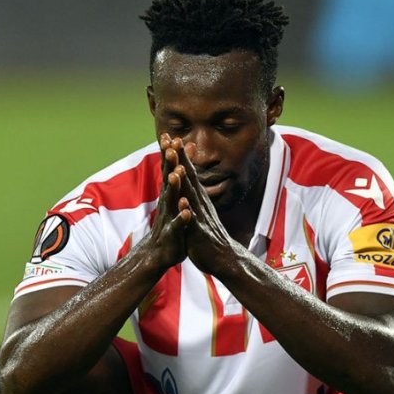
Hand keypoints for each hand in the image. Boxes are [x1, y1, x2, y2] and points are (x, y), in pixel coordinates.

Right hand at [145, 134, 191, 268]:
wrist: (159, 253)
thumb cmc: (171, 222)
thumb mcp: (174, 198)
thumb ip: (178, 176)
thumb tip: (182, 155)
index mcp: (169, 194)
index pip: (169, 170)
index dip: (169, 154)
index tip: (169, 135)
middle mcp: (167, 203)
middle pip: (168, 180)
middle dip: (169, 164)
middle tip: (170, 146)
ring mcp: (169, 218)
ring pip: (171, 200)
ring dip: (174, 187)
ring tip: (176, 174)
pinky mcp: (174, 234)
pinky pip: (178, 226)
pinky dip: (182, 218)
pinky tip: (187, 212)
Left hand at [171, 138, 238, 275]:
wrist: (223, 257)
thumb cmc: (208, 234)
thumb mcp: (200, 208)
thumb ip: (194, 191)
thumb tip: (188, 174)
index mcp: (197, 197)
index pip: (186, 171)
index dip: (178, 154)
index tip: (170, 137)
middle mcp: (199, 202)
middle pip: (188, 177)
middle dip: (180, 159)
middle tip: (173, 140)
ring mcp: (200, 216)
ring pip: (191, 195)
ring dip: (184, 182)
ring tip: (177, 167)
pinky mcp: (199, 232)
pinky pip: (193, 220)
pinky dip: (188, 211)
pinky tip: (184, 203)